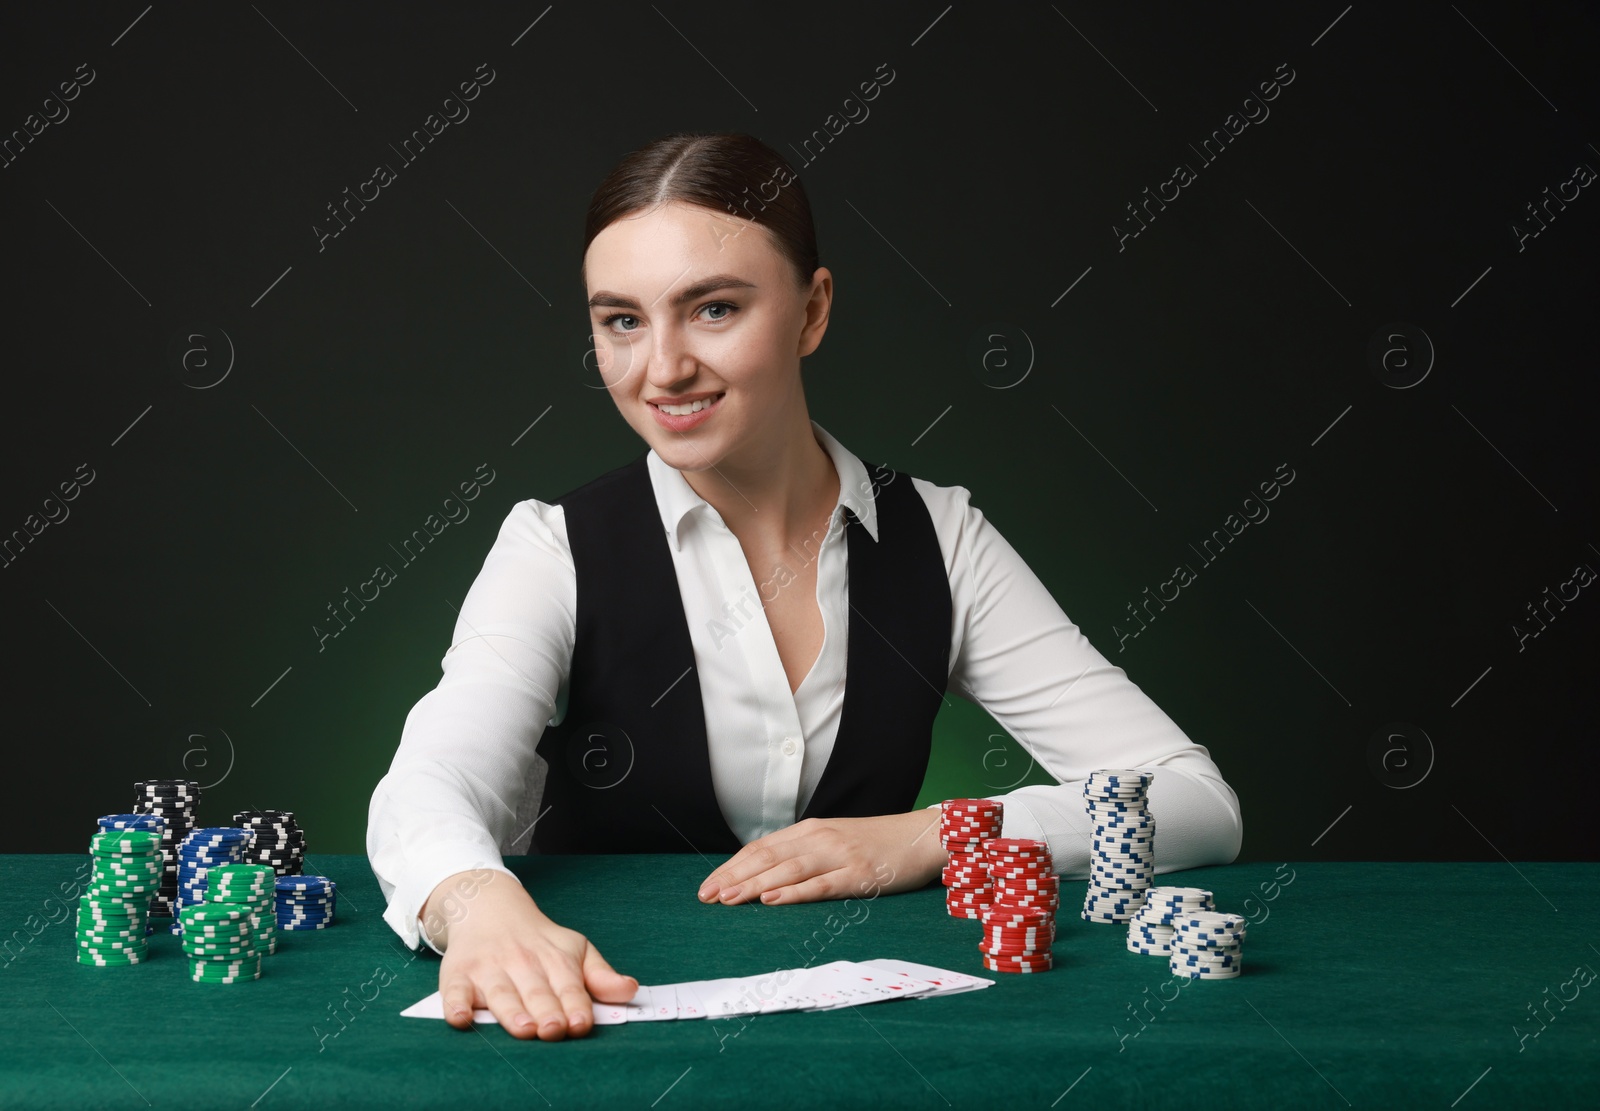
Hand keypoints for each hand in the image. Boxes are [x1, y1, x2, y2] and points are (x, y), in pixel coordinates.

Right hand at [423, 869, 636, 1040]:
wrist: (488, 907)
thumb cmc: (538, 940)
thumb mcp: (575, 948)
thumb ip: (600, 975)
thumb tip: (630, 990)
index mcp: (555, 959)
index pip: (569, 985)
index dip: (576, 1004)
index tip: (581, 1023)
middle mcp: (522, 963)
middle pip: (536, 991)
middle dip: (546, 1010)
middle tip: (554, 1028)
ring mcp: (488, 969)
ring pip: (501, 993)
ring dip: (512, 1011)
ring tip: (523, 1028)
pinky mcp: (458, 975)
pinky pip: (454, 991)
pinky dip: (455, 1005)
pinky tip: (462, 1018)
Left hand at [696, 809, 947, 906]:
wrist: (921, 836)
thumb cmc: (875, 843)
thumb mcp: (833, 841)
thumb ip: (802, 852)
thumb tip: (763, 874)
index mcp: (809, 831)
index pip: (760, 848)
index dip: (731, 867)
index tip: (707, 886)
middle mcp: (819, 838)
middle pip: (767, 858)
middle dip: (733, 878)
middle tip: (706, 897)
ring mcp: (839, 855)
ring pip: (787, 870)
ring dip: (753, 885)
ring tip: (728, 899)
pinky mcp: (859, 874)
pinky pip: (821, 885)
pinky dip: (794, 892)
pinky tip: (772, 899)